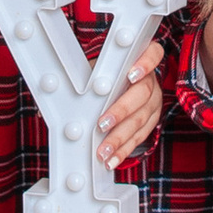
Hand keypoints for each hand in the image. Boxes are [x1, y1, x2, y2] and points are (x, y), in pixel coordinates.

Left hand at [98, 41, 164, 166]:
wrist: (120, 84)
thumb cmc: (104, 74)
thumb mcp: (97, 67)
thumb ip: (88, 75)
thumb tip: (58, 93)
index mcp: (141, 60)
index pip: (153, 54)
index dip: (145, 64)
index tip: (131, 75)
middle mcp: (151, 81)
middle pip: (142, 94)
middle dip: (121, 111)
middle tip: (102, 124)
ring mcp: (154, 102)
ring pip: (141, 120)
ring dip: (120, 137)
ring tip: (103, 150)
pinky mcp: (152, 121)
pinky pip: (140, 137)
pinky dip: (124, 149)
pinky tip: (112, 158)